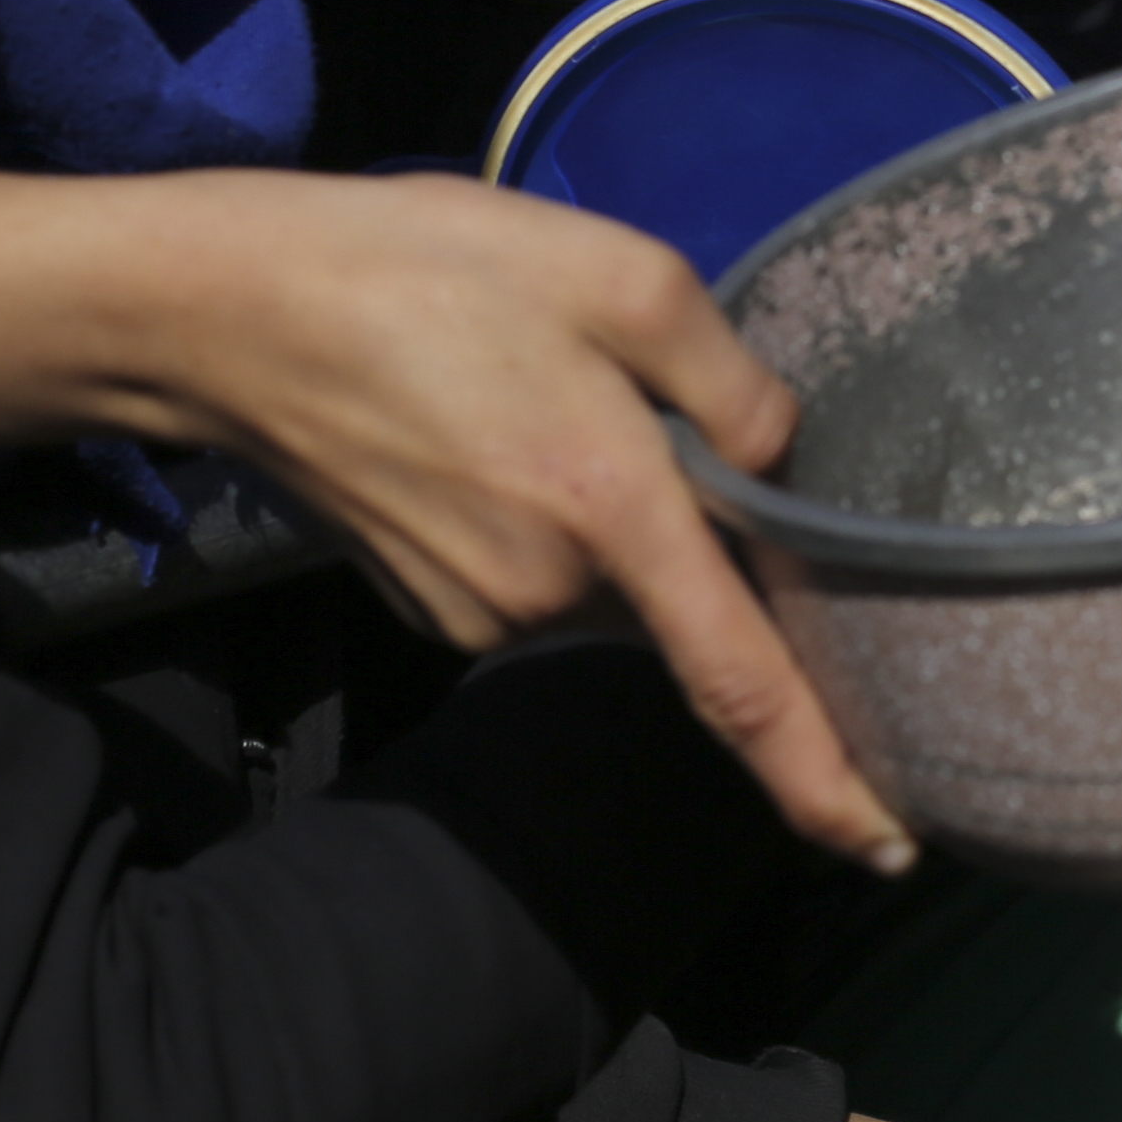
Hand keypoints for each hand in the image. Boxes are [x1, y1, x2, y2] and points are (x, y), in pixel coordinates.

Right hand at [0, 160, 910, 869]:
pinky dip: (547, 522)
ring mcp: (482, 614)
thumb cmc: (427, 270)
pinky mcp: (432, 609)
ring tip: (535, 396)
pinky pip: (539, 576)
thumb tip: (779, 455)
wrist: (231, 313)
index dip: (822, 777)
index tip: (890, 852)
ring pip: (608, 584)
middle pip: (679, 596)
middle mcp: (551, 594)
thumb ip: (726, 375)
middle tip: (617, 403)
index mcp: (612, 512)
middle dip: (688, 530)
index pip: (741, 684)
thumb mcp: (614, 270)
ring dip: (608, 516)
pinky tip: (493, 430)